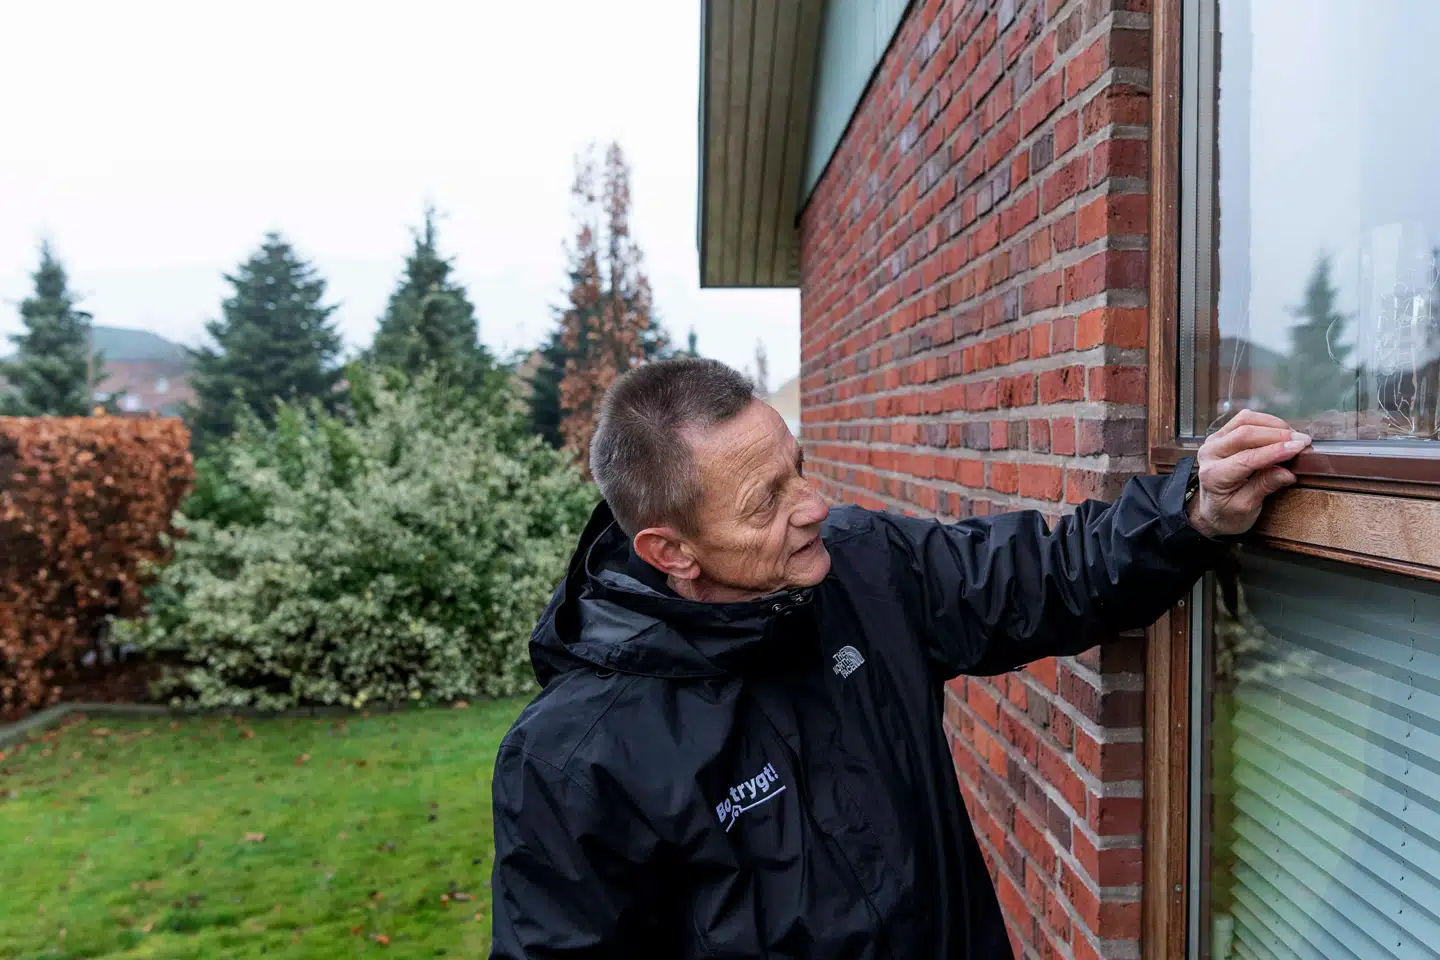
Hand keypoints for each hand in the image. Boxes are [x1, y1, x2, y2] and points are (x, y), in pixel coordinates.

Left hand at [1187, 409, 1310, 537]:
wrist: (1210, 510)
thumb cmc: (1227, 512)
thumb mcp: (1246, 508)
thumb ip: (1264, 487)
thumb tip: (1288, 473)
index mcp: (1214, 475)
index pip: (1247, 458)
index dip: (1276, 450)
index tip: (1300, 447)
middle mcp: (1209, 453)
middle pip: (1245, 433)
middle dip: (1278, 434)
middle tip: (1303, 440)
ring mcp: (1213, 441)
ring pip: (1245, 421)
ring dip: (1273, 425)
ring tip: (1294, 436)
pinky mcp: (1220, 434)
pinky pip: (1243, 419)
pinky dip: (1265, 422)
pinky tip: (1281, 431)